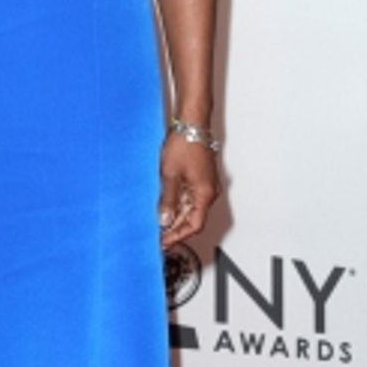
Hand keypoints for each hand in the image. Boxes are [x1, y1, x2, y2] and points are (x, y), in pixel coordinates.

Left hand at [158, 130, 220, 246]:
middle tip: (158, 236)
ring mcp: (205, 185)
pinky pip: (189, 197)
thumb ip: (168, 200)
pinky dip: (177, 204)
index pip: (194, 225)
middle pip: (193, 218)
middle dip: (175, 228)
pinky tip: (163, 207)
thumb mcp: (170, 175)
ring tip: (158, 223)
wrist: (192, 123)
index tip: (164, 242)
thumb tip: (164, 220)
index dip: (178, 236)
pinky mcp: (199, 178)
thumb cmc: (185, 144)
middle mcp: (208, 192)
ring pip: (190, 208)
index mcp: (205, 194)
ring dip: (175, 217)